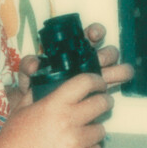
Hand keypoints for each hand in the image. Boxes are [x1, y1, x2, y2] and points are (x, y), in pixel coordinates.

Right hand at [0, 21, 134, 147]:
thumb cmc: (11, 144)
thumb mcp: (20, 112)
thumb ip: (36, 95)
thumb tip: (48, 84)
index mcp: (54, 105)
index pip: (85, 82)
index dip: (96, 81)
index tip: (99, 84)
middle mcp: (69, 121)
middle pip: (101, 104)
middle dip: (104, 102)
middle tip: (102, 104)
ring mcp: (77, 143)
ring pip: (101, 130)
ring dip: (94, 130)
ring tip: (82, 134)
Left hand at [15, 20, 135, 98]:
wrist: (37, 115)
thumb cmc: (33, 90)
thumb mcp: (27, 77)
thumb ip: (28, 67)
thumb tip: (36, 64)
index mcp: (74, 51)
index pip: (90, 36)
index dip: (96, 32)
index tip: (94, 35)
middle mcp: (89, 62)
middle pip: (107, 52)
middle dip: (107, 54)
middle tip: (101, 60)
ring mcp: (97, 78)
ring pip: (115, 68)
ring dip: (118, 70)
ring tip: (117, 76)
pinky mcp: (100, 94)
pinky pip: (113, 88)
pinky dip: (117, 86)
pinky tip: (114, 89)